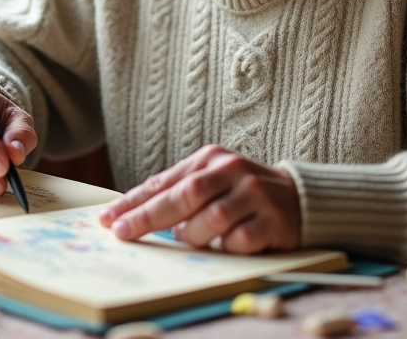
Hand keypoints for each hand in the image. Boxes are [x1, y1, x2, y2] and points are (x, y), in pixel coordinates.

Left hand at [98, 145, 301, 253]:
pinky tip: (227, 243)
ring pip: (212, 220)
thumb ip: (178, 191)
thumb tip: (133, 213)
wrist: (298, 197)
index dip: (134, 201)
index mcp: (210, 158)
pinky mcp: (273, 220)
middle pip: (184, 196)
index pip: (164, 181)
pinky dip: (226, 246)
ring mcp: (254, 194)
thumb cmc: (241, 191)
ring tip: (193, 237)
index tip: (108, 219)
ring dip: (195, 235)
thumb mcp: (209, 180)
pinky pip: (239, 241)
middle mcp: (232, 171)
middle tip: (123, 233)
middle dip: (148, 217)